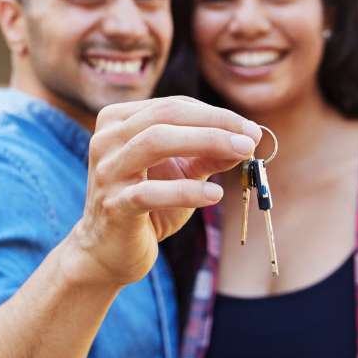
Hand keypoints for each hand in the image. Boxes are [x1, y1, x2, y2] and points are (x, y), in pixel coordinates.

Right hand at [65, 96, 260, 287]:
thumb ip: (206, 155)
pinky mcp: (112, 206)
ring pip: (155, 142)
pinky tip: (214, 195)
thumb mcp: (180, 174)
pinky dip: (186, 191)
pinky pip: (149, 192)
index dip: (215, 114)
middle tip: (251, 137)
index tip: (249, 129)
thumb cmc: (146, 206)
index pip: (172, 105)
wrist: (108, 251)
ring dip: (206, 142)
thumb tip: (246, 140)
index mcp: (118, 122)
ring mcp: (107, 172)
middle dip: (215, 123)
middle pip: (165, 115)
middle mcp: (106, 140)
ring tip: (242, 152)